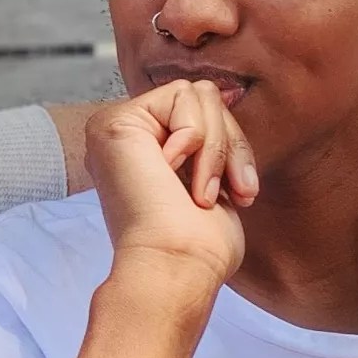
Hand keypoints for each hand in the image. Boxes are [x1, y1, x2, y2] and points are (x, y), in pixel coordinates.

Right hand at [86, 81, 246, 297]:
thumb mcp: (214, 180)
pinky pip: (183, 96)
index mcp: (147, 154)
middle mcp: (127, 139)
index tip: (242, 195)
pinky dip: (196, 138)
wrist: (177, 265)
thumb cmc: (198, 245)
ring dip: (214, 147)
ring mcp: (116, 128)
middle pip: (205, 100)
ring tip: (201, 191)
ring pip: (199, 94)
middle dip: (229, 146)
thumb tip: (228, 92)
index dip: (232, 150)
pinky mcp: (115, 122)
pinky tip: (172, 174)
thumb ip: (212, 139)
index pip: (206, 118)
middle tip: (231, 191)